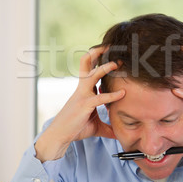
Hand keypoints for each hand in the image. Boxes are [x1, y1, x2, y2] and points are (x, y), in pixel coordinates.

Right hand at [35, 46, 124, 161]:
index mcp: (84, 89)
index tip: (109, 49)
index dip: (98, 58)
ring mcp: (83, 95)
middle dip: (97, 53)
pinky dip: (112, 95)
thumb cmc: (76, 128)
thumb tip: (121, 134)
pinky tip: (122, 93)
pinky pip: (100, 98)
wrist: (60, 136)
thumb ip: (108, 127)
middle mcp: (82, 88)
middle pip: (87, 63)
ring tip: (117, 63)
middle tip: (110, 45)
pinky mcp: (84, 105)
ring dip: (105, 68)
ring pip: (93, 75)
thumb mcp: (96, 126)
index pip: (90, 68)